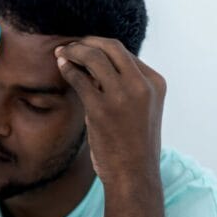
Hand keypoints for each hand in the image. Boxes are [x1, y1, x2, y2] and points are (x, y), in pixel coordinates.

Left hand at [55, 38, 165, 186]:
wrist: (134, 174)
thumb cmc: (133, 144)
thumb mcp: (140, 109)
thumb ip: (125, 86)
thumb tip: (94, 67)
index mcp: (155, 82)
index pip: (125, 53)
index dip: (100, 46)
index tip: (84, 47)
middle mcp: (142, 85)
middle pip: (111, 47)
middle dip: (86, 42)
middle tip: (69, 45)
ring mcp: (122, 96)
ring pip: (94, 57)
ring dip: (73, 51)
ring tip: (61, 53)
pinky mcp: (102, 109)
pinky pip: (79, 79)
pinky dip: (68, 69)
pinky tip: (61, 67)